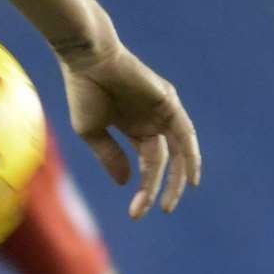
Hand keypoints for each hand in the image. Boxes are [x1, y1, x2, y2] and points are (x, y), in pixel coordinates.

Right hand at [59, 43, 199, 217]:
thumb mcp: (91, 132)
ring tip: (172, 201)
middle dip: (164, 187)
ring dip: (180, 176)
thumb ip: (110, 157)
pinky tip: (191, 175)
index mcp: (134, 128)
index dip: (143, 188)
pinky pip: (184, 133)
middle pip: (166, 161)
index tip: (135, 214)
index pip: (147, 164)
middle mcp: (152, 121)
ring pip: (178, 150)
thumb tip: (127, 184)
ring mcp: (163, 112)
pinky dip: (190, 155)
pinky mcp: (168, 102)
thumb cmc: (82, 90)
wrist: (86, 59)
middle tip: (161, 210)